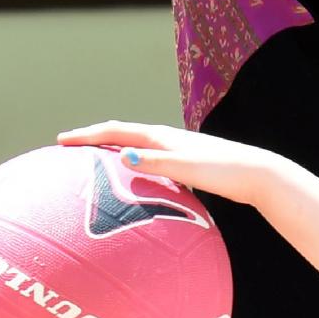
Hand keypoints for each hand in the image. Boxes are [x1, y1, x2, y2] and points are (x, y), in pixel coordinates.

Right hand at [54, 120, 266, 203]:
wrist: (257, 174)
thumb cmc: (224, 171)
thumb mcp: (187, 168)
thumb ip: (156, 162)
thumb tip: (123, 156)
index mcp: (161, 136)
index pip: (115, 131)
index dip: (87, 136)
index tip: (61, 142)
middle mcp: (166, 139)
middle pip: (120, 135)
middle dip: (93, 140)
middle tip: (68, 149)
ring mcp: (175, 150)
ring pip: (134, 148)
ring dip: (110, 152)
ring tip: (92, 165)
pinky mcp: (185, 164)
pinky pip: (147, 162)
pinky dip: (129, 167)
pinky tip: (130, 186)